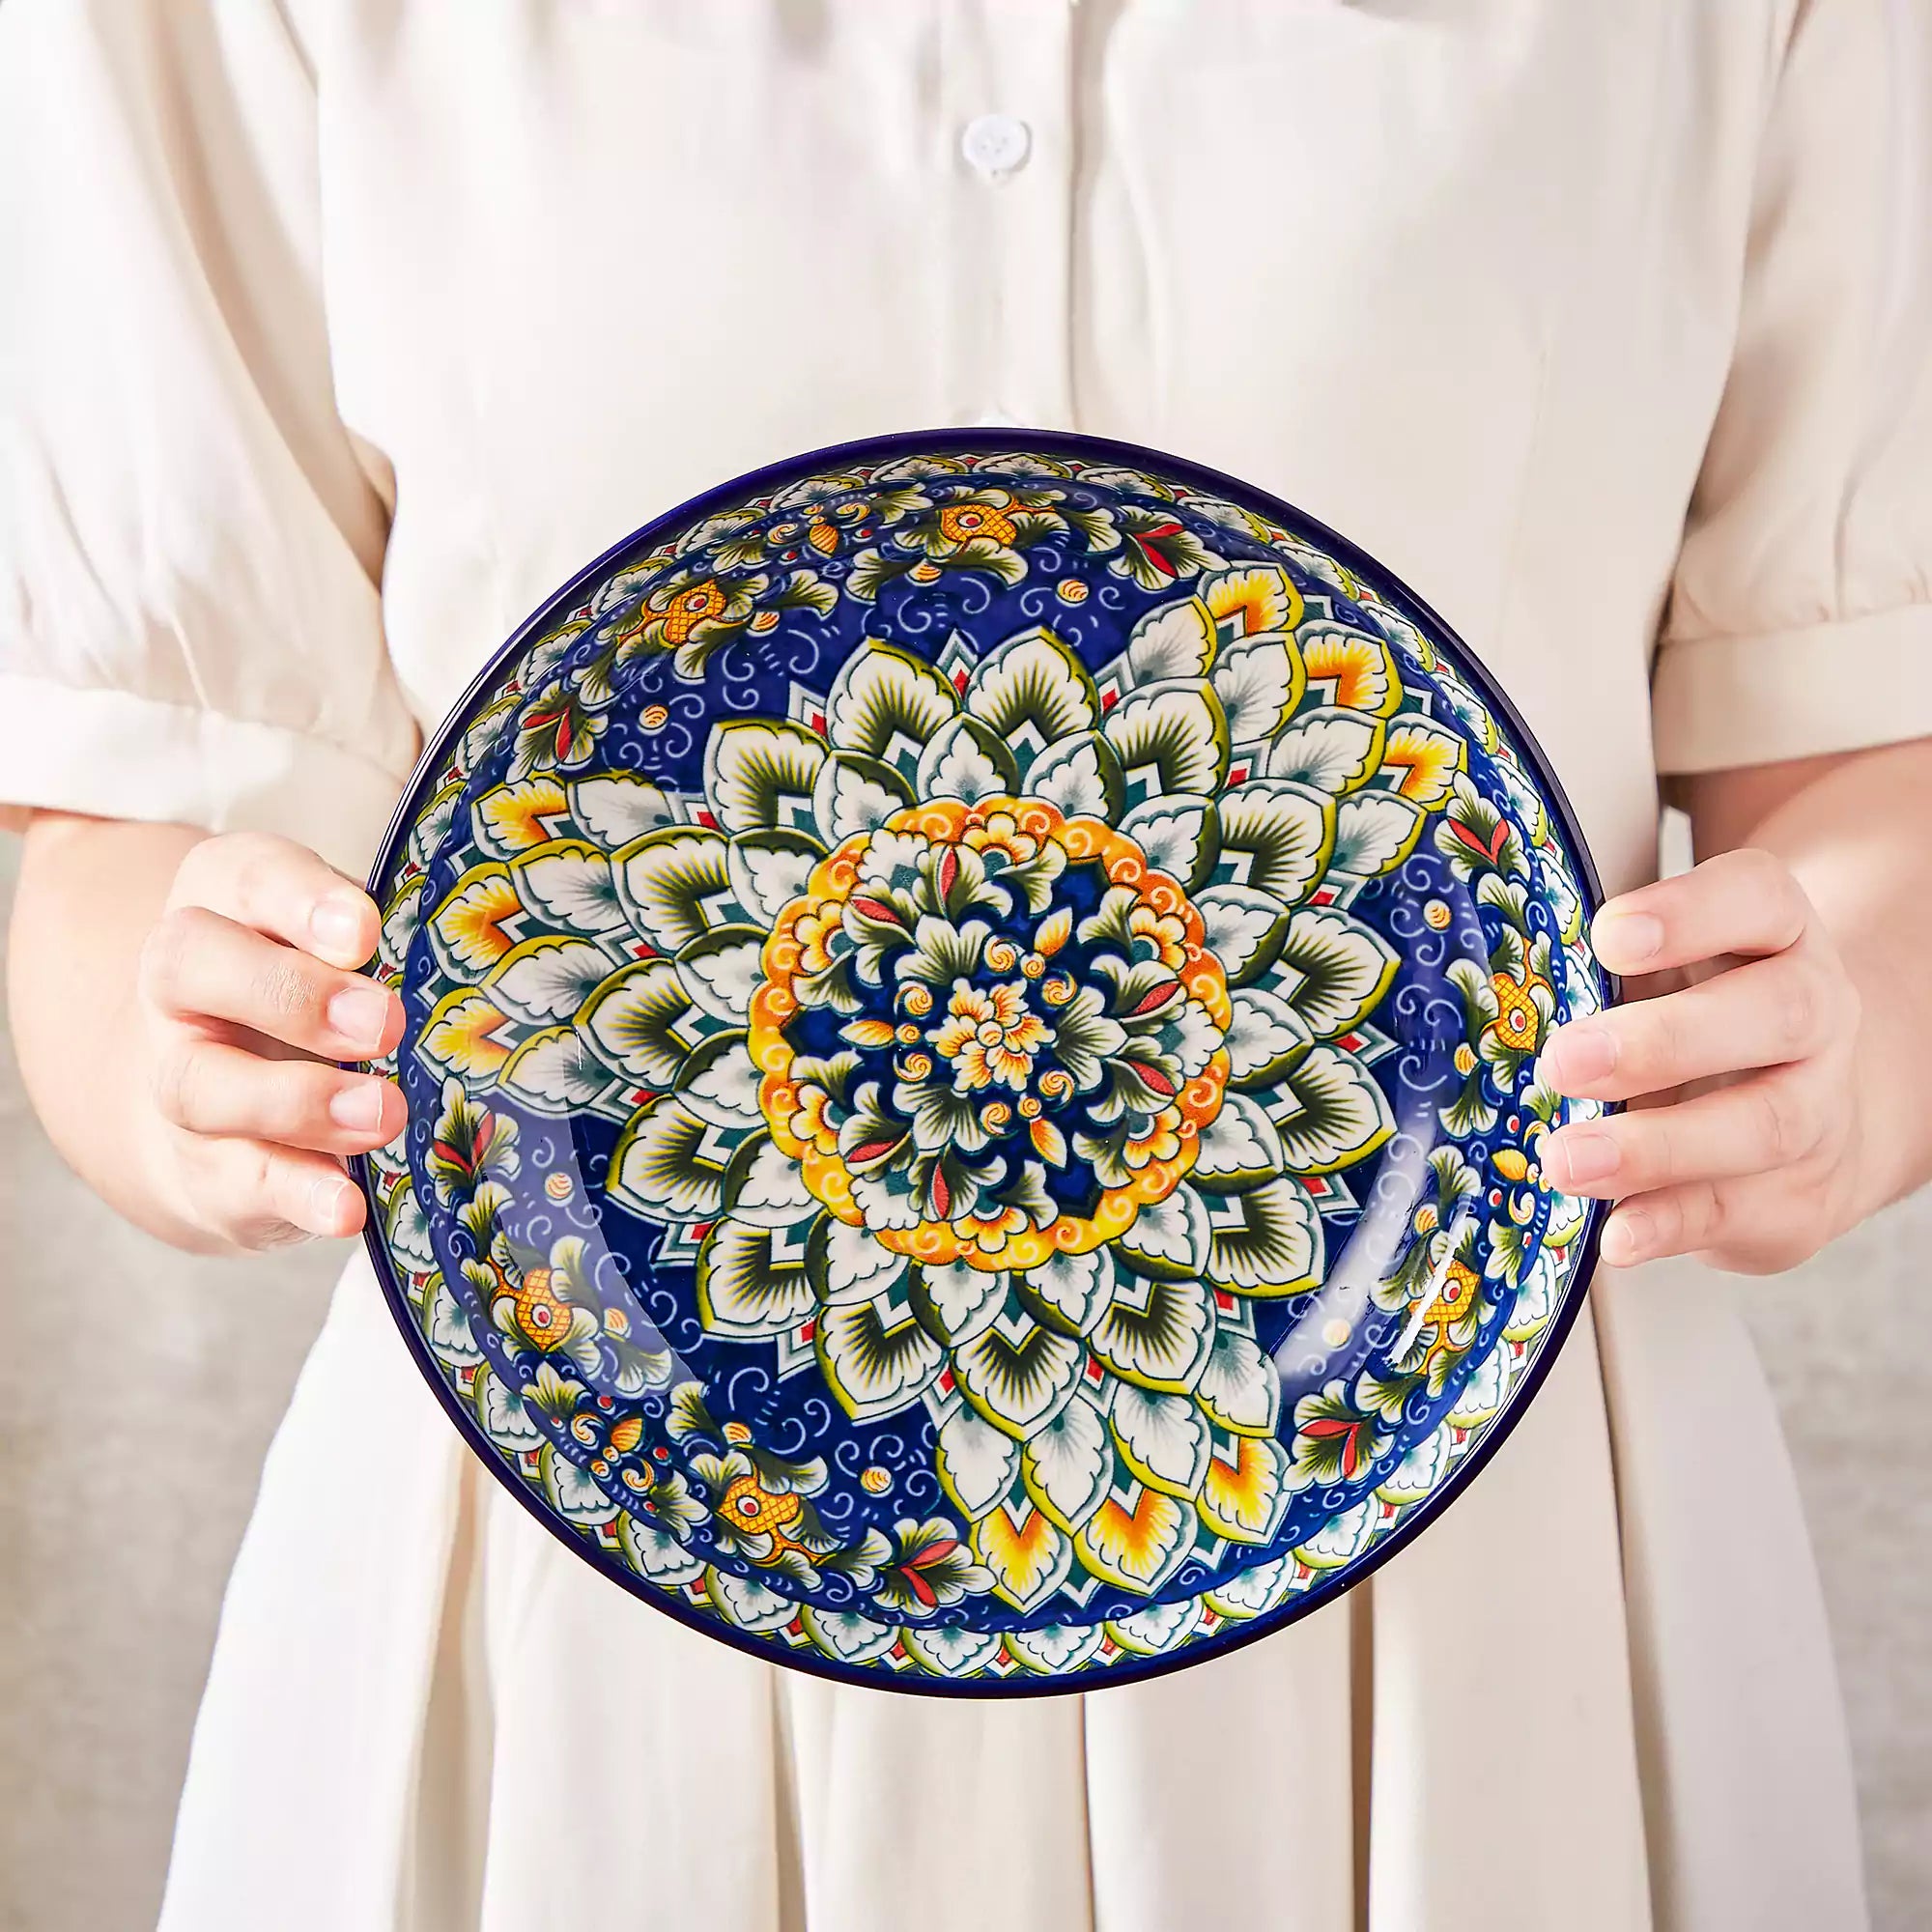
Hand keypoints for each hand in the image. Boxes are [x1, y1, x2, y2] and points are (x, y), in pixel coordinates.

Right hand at [135, 832, 404, 1249]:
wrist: (229, 1106)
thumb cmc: (325, 991)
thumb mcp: (351, 946)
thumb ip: (397, 945)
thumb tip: (493, 975)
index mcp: (229, 903)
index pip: (251, 877)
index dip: (304, 901)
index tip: (365, 932)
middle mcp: (185, 988)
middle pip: (189, 965)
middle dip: (292, 994)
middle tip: (381, 1024)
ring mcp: (185, 1080)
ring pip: (198, 1085)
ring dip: (296, 1101)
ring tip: (383, 1115)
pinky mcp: (207, 1169)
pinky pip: (238, 1180)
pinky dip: (295, 1195)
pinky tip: (346, 1206)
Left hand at [1536, 847, 1865, 1272]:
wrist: (1804, 1112)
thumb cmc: (1693, 1016)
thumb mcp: (1659, 971)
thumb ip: (1598, 972)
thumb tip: (1487, 999)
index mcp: (1776, 934)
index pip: (1758, 899)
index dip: (1691, 912)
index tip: (1609, 936)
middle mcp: (1815, 1012)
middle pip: (1777, 1014)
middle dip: (1664, 1042)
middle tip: (1563, 1062)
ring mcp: (1820, 1107)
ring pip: (1769, 1123)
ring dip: (1657, 1147)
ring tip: (1567, 1160)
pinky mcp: (1798, 1197)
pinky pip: (1743, 1210)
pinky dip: (1674, 1225)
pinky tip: (1616, 1235)